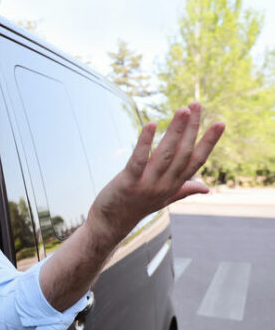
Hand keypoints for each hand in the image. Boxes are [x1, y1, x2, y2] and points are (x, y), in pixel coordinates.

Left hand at [89, 102, 224, 241]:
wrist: (110, 224)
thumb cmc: (136, 207)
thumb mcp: (164, 198)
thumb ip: (184, 189)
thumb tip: (207, 188)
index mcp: (174, 185)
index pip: (197, 160)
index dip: (209, 142)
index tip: (220, 123)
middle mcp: (165, 184)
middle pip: (183, 152)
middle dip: (191, 128)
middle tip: (196, 105)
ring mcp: (147, 184)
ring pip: (166, 153)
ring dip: (175, 130)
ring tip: (182, 110)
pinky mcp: (128, 182)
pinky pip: (139, 159)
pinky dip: (145, 142)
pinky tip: (151, 124)